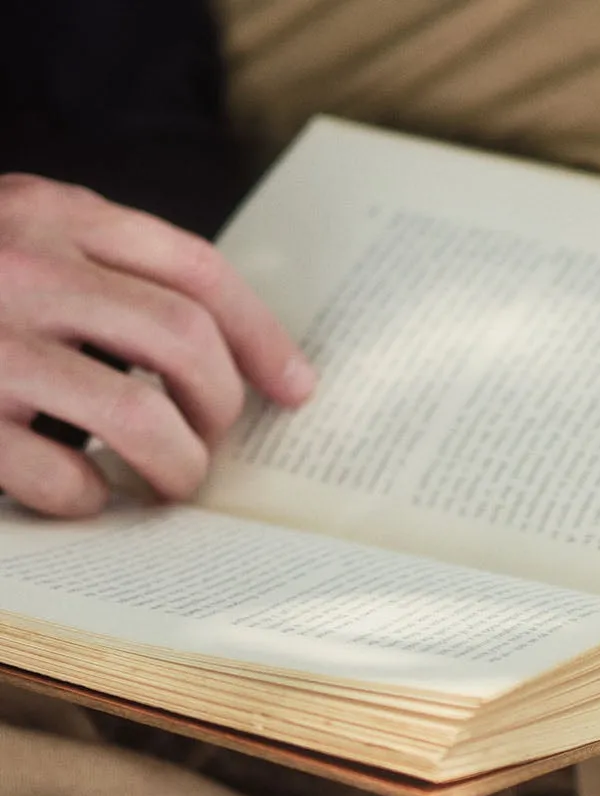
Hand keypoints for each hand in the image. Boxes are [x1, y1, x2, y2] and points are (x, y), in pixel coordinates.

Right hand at [0, 174, 315, 516]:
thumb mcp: (20, 245)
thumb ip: (99, 275)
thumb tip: (225, 361)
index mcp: (51, 216)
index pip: (193, 270)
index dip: (261, 337)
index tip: (295, 390)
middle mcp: (23, 267)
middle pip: (183, 341)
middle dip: (221, 408)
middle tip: (216, 446)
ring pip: (139, 417)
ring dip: (176, 467)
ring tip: (169, 484)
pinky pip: (62, 475)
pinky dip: (90, 500)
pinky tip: (84, 497)